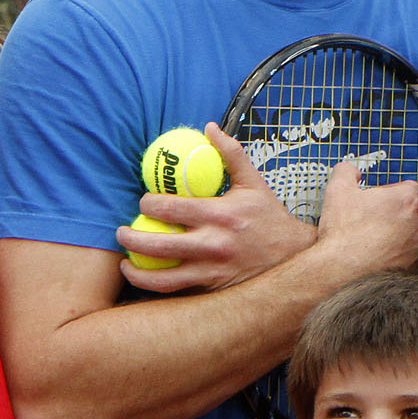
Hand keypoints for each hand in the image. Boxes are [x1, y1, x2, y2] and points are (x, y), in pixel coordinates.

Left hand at [117, 125, 315, 292]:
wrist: (295, 256)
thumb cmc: (270, 218)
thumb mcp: (254, 183)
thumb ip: (231, 154)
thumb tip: (209, 127)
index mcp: (220, 214)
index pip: (171, 207)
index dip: (148, 203)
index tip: (144, 201)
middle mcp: (213, 244)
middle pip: (159, 244)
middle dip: (133, 236)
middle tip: (122, 230)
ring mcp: (212, 270)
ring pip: (163, 276)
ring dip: (137, 269)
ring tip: (126, 261)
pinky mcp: (213, 287)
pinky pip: (178, 290)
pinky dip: (157, 286)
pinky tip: (147, 278)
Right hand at [304, 156, 417, 273]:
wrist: (340, 272)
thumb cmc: (343, 235)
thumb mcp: (338, 190)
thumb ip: (347, 171)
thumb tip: (350, 170)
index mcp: (407, 200)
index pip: (410, 187)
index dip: (392, 192)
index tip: (379, 199)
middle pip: (412, 212)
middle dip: (395, 214)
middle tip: (373, 220)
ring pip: (411, 235)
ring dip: (397, 235)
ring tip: (372, 240)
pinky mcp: (414, 268)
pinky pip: (409, 257)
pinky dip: (397, 256)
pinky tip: (377, 256)